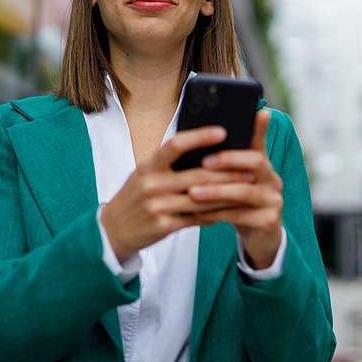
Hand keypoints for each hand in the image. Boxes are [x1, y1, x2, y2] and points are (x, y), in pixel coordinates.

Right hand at [100, 125, 253, 261]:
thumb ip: (170, 164)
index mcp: (148, 166)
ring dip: (228, 194)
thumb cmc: (136, 196)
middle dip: (228, 171)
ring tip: (247, 188)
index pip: (175, 144)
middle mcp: (151, 184)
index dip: (200, 136)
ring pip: (202, 199)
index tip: (222, 131)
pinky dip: (215, 213)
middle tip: (250, 167)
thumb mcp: (145, 174)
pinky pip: (196, 218)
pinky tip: (230, 209)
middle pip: (197, 174)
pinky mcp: (164, 226)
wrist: (112, 231)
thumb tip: (206, 150)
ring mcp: (157, 207)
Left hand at [187, 109, 283, 269]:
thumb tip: (196, 147)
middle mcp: (273, 179)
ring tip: (193, 192)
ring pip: (245, 191)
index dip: (260, 128)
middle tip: (204, 163)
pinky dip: (219, 214)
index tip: (260, 112)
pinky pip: (241, 215)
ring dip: (217, 191)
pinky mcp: (269, 221)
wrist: (258, 239)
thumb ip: (222, 168)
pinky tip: (201, 214)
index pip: (260, 142)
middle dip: (229, 160)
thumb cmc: (239, 205)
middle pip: (257, 162)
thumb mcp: (233, 184)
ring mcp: (274, 200)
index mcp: (263, 166)